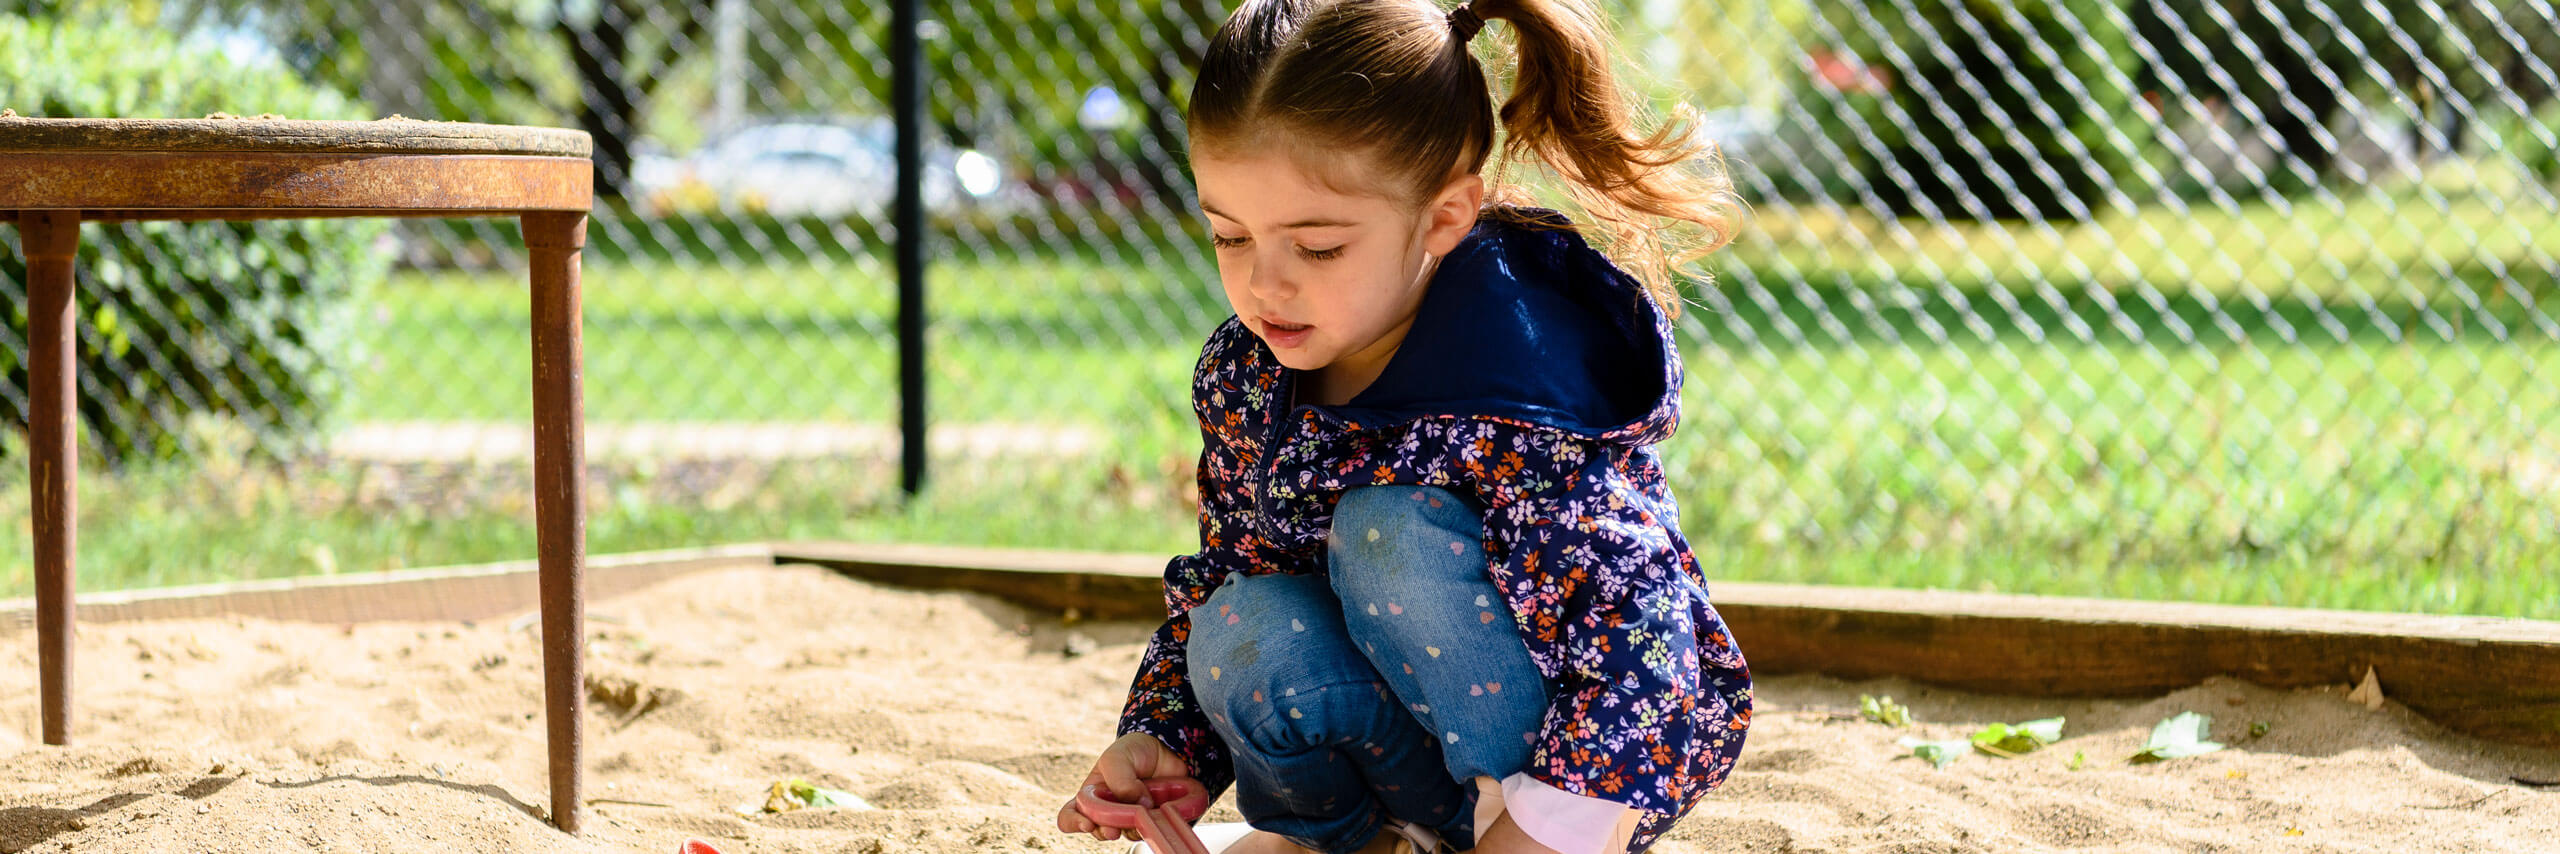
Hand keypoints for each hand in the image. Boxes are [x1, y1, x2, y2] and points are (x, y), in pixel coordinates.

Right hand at [1056, 732, 1187, 841]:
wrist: (1164, 748)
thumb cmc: (1132, 751)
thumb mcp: (1117, 757)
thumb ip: (1120, 780)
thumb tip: (1139, 805)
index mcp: (1091, 796)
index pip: (1069, 816)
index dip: (1074, 822)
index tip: (1087, 823)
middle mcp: (1109, 812)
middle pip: (1098, 831)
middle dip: (1104, 832)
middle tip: (1113, 830)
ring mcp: (1131, 818)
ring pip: (1127, 834)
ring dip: (1133, 826)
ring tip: (1145, 806)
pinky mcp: (1152, 820)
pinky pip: (1151, 830)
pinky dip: (1154, 822)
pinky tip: (1159, 807)